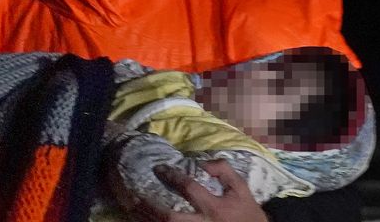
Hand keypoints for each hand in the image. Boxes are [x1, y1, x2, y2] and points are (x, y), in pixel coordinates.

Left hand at [142, 159, 268, 221]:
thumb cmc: (246, 212)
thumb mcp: (240, 187)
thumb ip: (224, 170)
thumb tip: (202, 163)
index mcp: (214, 208)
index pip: (188, 189)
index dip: (172, 177)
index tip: (159, 169)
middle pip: (170, 218)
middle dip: (150, 207)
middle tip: (136, 196)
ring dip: (148, 219)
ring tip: (133, 208)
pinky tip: (146, 219)